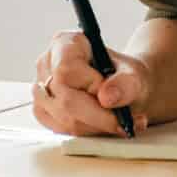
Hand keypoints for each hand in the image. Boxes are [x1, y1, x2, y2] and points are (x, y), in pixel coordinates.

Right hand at [31, 32, 151, 136]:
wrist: (123, 88)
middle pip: (63, 100)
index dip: (91, 88)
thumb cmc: (124, 76)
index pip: (66, 71)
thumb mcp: (134, 75)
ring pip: (63, 120)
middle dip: (98, 117)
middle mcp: (47, 65)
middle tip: (123, 120)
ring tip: (119, 122)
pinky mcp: (44, 112)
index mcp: (64, 43)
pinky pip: (63, 130)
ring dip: (96, 127)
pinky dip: (88, 132)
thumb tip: (107, 97)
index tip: (111, 95)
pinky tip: (103, 125)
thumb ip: (125, 84)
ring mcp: (42, 90)